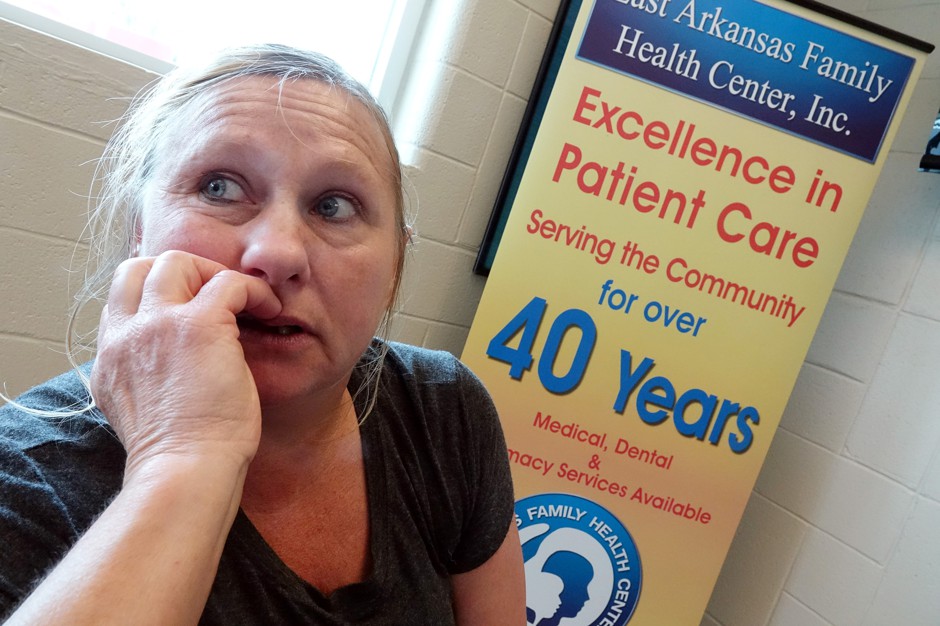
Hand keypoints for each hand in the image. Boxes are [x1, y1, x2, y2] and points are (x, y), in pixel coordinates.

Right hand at [91, 250, 281, 479]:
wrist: (185, 473)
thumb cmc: (180, 457)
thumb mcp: (143, 411)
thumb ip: (147, 377)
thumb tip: (174, 363)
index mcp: (110, 357)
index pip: (120, 298)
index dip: (155, 291)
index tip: (189, 303)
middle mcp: (124, 336)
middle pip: (140, 268)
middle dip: (182, 272)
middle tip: (218, 297)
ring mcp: (157, 325)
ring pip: (177, 261)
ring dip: (214, 273)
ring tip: (244, 301)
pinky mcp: (197, 326)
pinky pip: (228, 282)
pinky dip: (253, 290)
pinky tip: (269, 309)